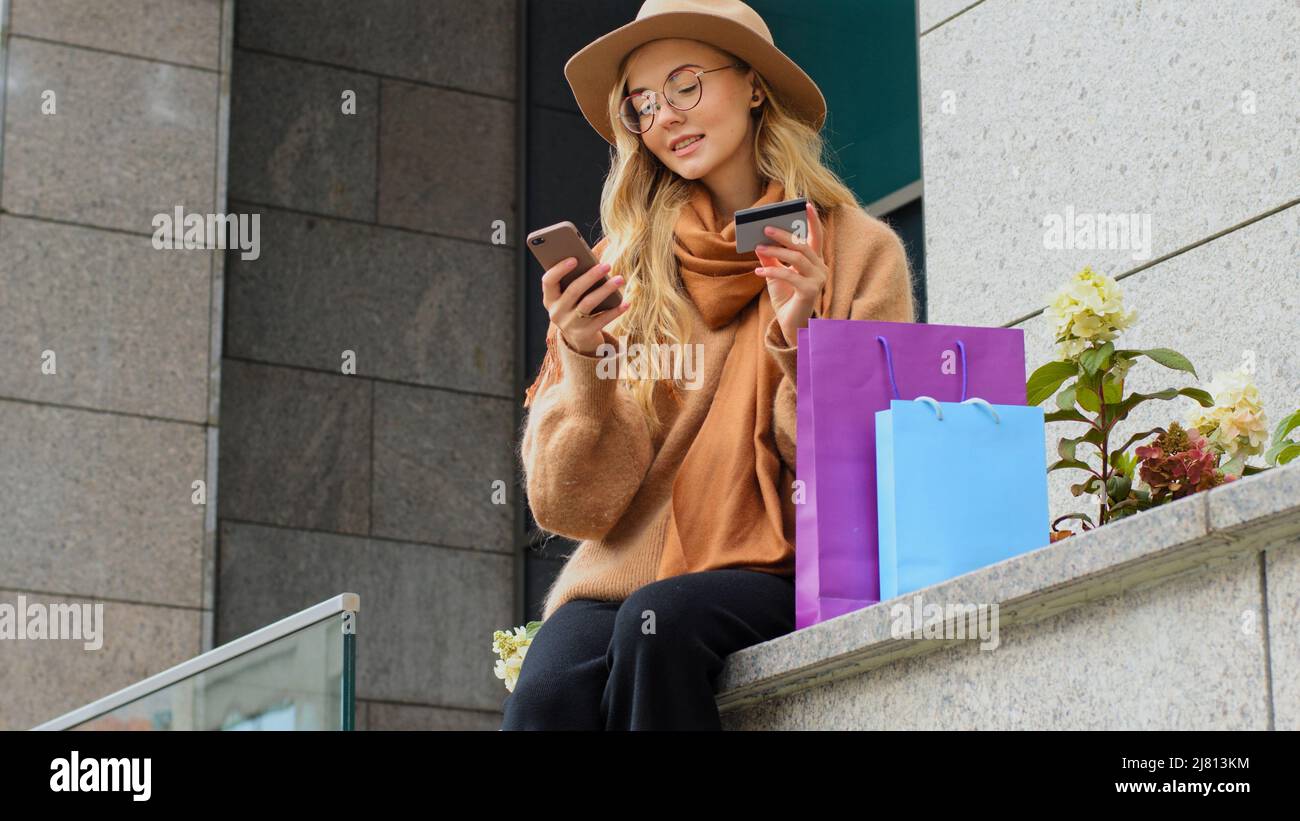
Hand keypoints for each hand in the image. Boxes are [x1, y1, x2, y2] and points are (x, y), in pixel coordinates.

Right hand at [540, 257, 629, 354]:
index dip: (559, 269)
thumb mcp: (570, 298)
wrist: (579, 341)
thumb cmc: (576, 308)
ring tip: (619, 279)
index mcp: (550, 299)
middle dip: (591, 276)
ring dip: (605, 290)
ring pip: (588, 303)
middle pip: (573, 290)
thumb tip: (594, 264)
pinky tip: (626, 303)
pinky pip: (602, 320)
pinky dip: (615, 311)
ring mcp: (570, 325)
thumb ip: (575, 282)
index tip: (574, 259)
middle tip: (607, 265)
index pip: (548, 281)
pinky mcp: (584, 334)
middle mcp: (557, 312)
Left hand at [754, 201, 827, 345]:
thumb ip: (770, 257)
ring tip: (757, 248)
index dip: (813, 220)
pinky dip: (772, 271)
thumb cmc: (785, 296)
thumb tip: (758, 241)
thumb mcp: (774, 274)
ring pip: (797, 258)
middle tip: (766, 228)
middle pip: (802, 245)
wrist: (790, 324)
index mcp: (814, 261)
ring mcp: (818, 280)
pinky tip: (758, 272)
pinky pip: (790, 275)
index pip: (816, 237)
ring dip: (775, 252)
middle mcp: (820, 268)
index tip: (805, 203)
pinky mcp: (810, 291)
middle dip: (784, 235)